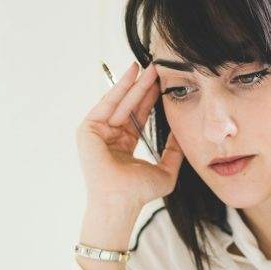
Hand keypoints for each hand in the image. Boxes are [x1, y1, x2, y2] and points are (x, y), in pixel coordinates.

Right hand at [76, 62, 185, 232]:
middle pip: (129, 106)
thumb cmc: (139, 192)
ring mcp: (97, 133)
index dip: (150, 100)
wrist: (122, 201)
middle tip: (157, 68)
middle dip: (143, 87)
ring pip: (119, 102)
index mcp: (123, 146)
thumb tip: (182, 135)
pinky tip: (132, 75)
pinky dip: (119, 88)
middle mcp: (109, 137)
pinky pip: (106, 104)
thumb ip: (174, 153)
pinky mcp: (88, 130)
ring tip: (148, 66)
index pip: (138, 117)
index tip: (163, 84)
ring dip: (133, 83)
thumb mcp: (165, 170)